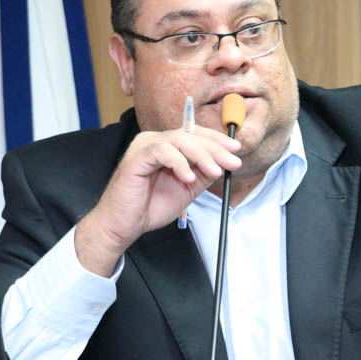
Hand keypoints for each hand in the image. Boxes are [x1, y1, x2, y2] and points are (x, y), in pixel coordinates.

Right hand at [73, 126, 241, 275]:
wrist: (124, 225)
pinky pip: (163, 151)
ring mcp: (144, 146)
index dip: (216, 140)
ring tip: (214, 172)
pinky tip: (188, 177)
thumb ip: (203, 174)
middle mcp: (155, 141)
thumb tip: (225, 164)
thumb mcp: (186, 190)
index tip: (236, 151)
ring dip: (202, 155)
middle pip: (190, 134)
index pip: (195, 134)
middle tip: (232, 162)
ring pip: (179, 139)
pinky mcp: (136, 157)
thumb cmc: (149, 207)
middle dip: (215, 148)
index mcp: (167, 146)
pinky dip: (179, 163)